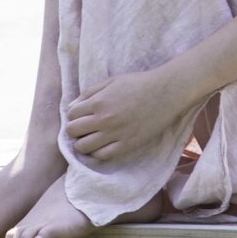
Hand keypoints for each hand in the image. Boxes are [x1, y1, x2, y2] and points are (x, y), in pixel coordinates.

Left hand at [65, 67, 196, 162]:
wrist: (165, 93)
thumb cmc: (138, 84)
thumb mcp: (111, 81)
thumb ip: (89, 93)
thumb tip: (72, 107)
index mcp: (98, 102)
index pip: (71, 115)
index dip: (73, 115)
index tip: (80, 116)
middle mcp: (103, 120)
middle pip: (73, 132)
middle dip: (74, 130)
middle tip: (83, 128)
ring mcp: (115, 134)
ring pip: (84, 147)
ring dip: (83, 143)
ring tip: (91, 138)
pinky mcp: (127, 145)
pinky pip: (103, 156)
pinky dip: (97, 153)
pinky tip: (101, 146)